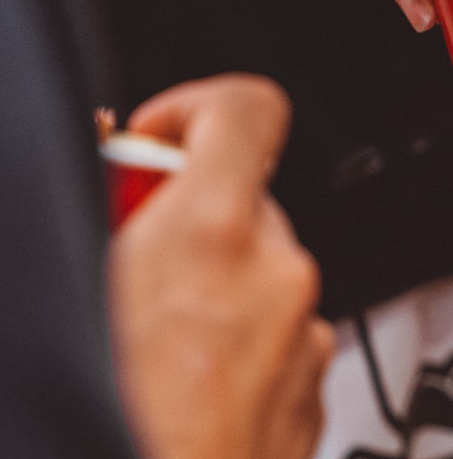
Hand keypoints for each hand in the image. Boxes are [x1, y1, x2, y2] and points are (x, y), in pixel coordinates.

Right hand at [107, 74, 334, 458]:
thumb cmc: (109, 414)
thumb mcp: (70, 284)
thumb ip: (93, 207)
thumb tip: (101, 163)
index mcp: (213, 236)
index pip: (247, 109)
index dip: (193, 107)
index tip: (154, 136)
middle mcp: (279, 277)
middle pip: (245, 199)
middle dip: (183, 217)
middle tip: (120, 259)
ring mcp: (303, 338)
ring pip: (260, 271)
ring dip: (209, 283)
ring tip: (141, 338)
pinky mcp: (313, 388)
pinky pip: (277, 331)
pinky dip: (235, 338)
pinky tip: (177, 382)